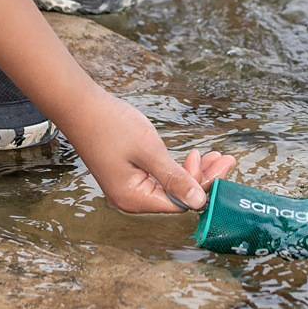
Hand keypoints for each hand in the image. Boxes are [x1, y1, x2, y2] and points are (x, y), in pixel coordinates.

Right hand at [61, 90, 234, 213]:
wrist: (80, 106)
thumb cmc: (111, 125)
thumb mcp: (149, 150)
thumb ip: (175, 177)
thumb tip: (199, 202)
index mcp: (134, 199)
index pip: (180, 202)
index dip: (205, 186)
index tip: (225, 167)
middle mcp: (131, 199)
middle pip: (177, 195)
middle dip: (203, 177)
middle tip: (227, 159)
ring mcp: (129, 187)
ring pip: (170, 185)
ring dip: (193, 171)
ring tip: (216, 155)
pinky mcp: (129, 174)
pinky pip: (160, 177)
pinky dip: (177, 167)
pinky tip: (193, 156)